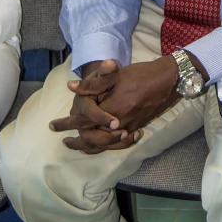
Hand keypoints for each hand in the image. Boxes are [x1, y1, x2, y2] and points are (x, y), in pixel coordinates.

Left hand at [51, 56, 181, 154]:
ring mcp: (129, 127)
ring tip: (78, 147)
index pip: (83, 120)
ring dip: (89, 146)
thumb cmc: (141, 74)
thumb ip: (93, 83)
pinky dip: (106, 146)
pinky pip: (117, 144)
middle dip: (76, 141)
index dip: (66, 123)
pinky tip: (101, 145)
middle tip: (64, 141)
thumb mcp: (116, 75)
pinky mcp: (137, 127)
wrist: (168, 80)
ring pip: (105, 144)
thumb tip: (71, 86)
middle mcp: (120, 122)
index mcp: (112, 108)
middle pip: (92, 138)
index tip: (53, 126)